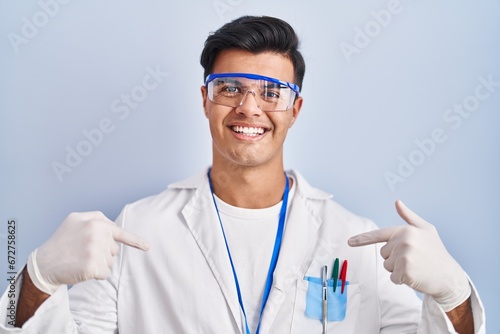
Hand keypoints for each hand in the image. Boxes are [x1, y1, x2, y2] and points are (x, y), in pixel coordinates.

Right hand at [28, 211, 149, 293]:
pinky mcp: (93, 266)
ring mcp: (95, 249)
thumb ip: (96, 218)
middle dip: (102, 252)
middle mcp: (97, 233)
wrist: (44, 263)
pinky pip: (105, 273)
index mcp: (95, 221)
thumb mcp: (75, 220)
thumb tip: (115, 226)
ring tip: (80, 259)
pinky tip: (82, 269)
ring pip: (110, 262)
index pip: (119, 232)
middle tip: (82, 252)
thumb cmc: (61, 242)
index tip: (148, 247)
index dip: (136, 241)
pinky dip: (96, 274)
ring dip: (99, 263)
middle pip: (114, 249)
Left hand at [348, 200, 470, 311]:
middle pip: (383, 254)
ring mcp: (404, 256)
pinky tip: (416, 277)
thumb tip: (397, 201)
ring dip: (398, 270)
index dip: (362, 239)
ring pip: (387, 266)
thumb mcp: (426, 230)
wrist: (450, 277)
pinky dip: (402, 280)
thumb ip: (409, 217)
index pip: (379, 235)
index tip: (349, 242)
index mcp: (406, 230)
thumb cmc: (436, 252)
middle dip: (395, 259)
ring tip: (416, 267)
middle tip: (414, 260)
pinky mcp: (405, 271)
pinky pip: (393, 278)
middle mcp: (404, 241)